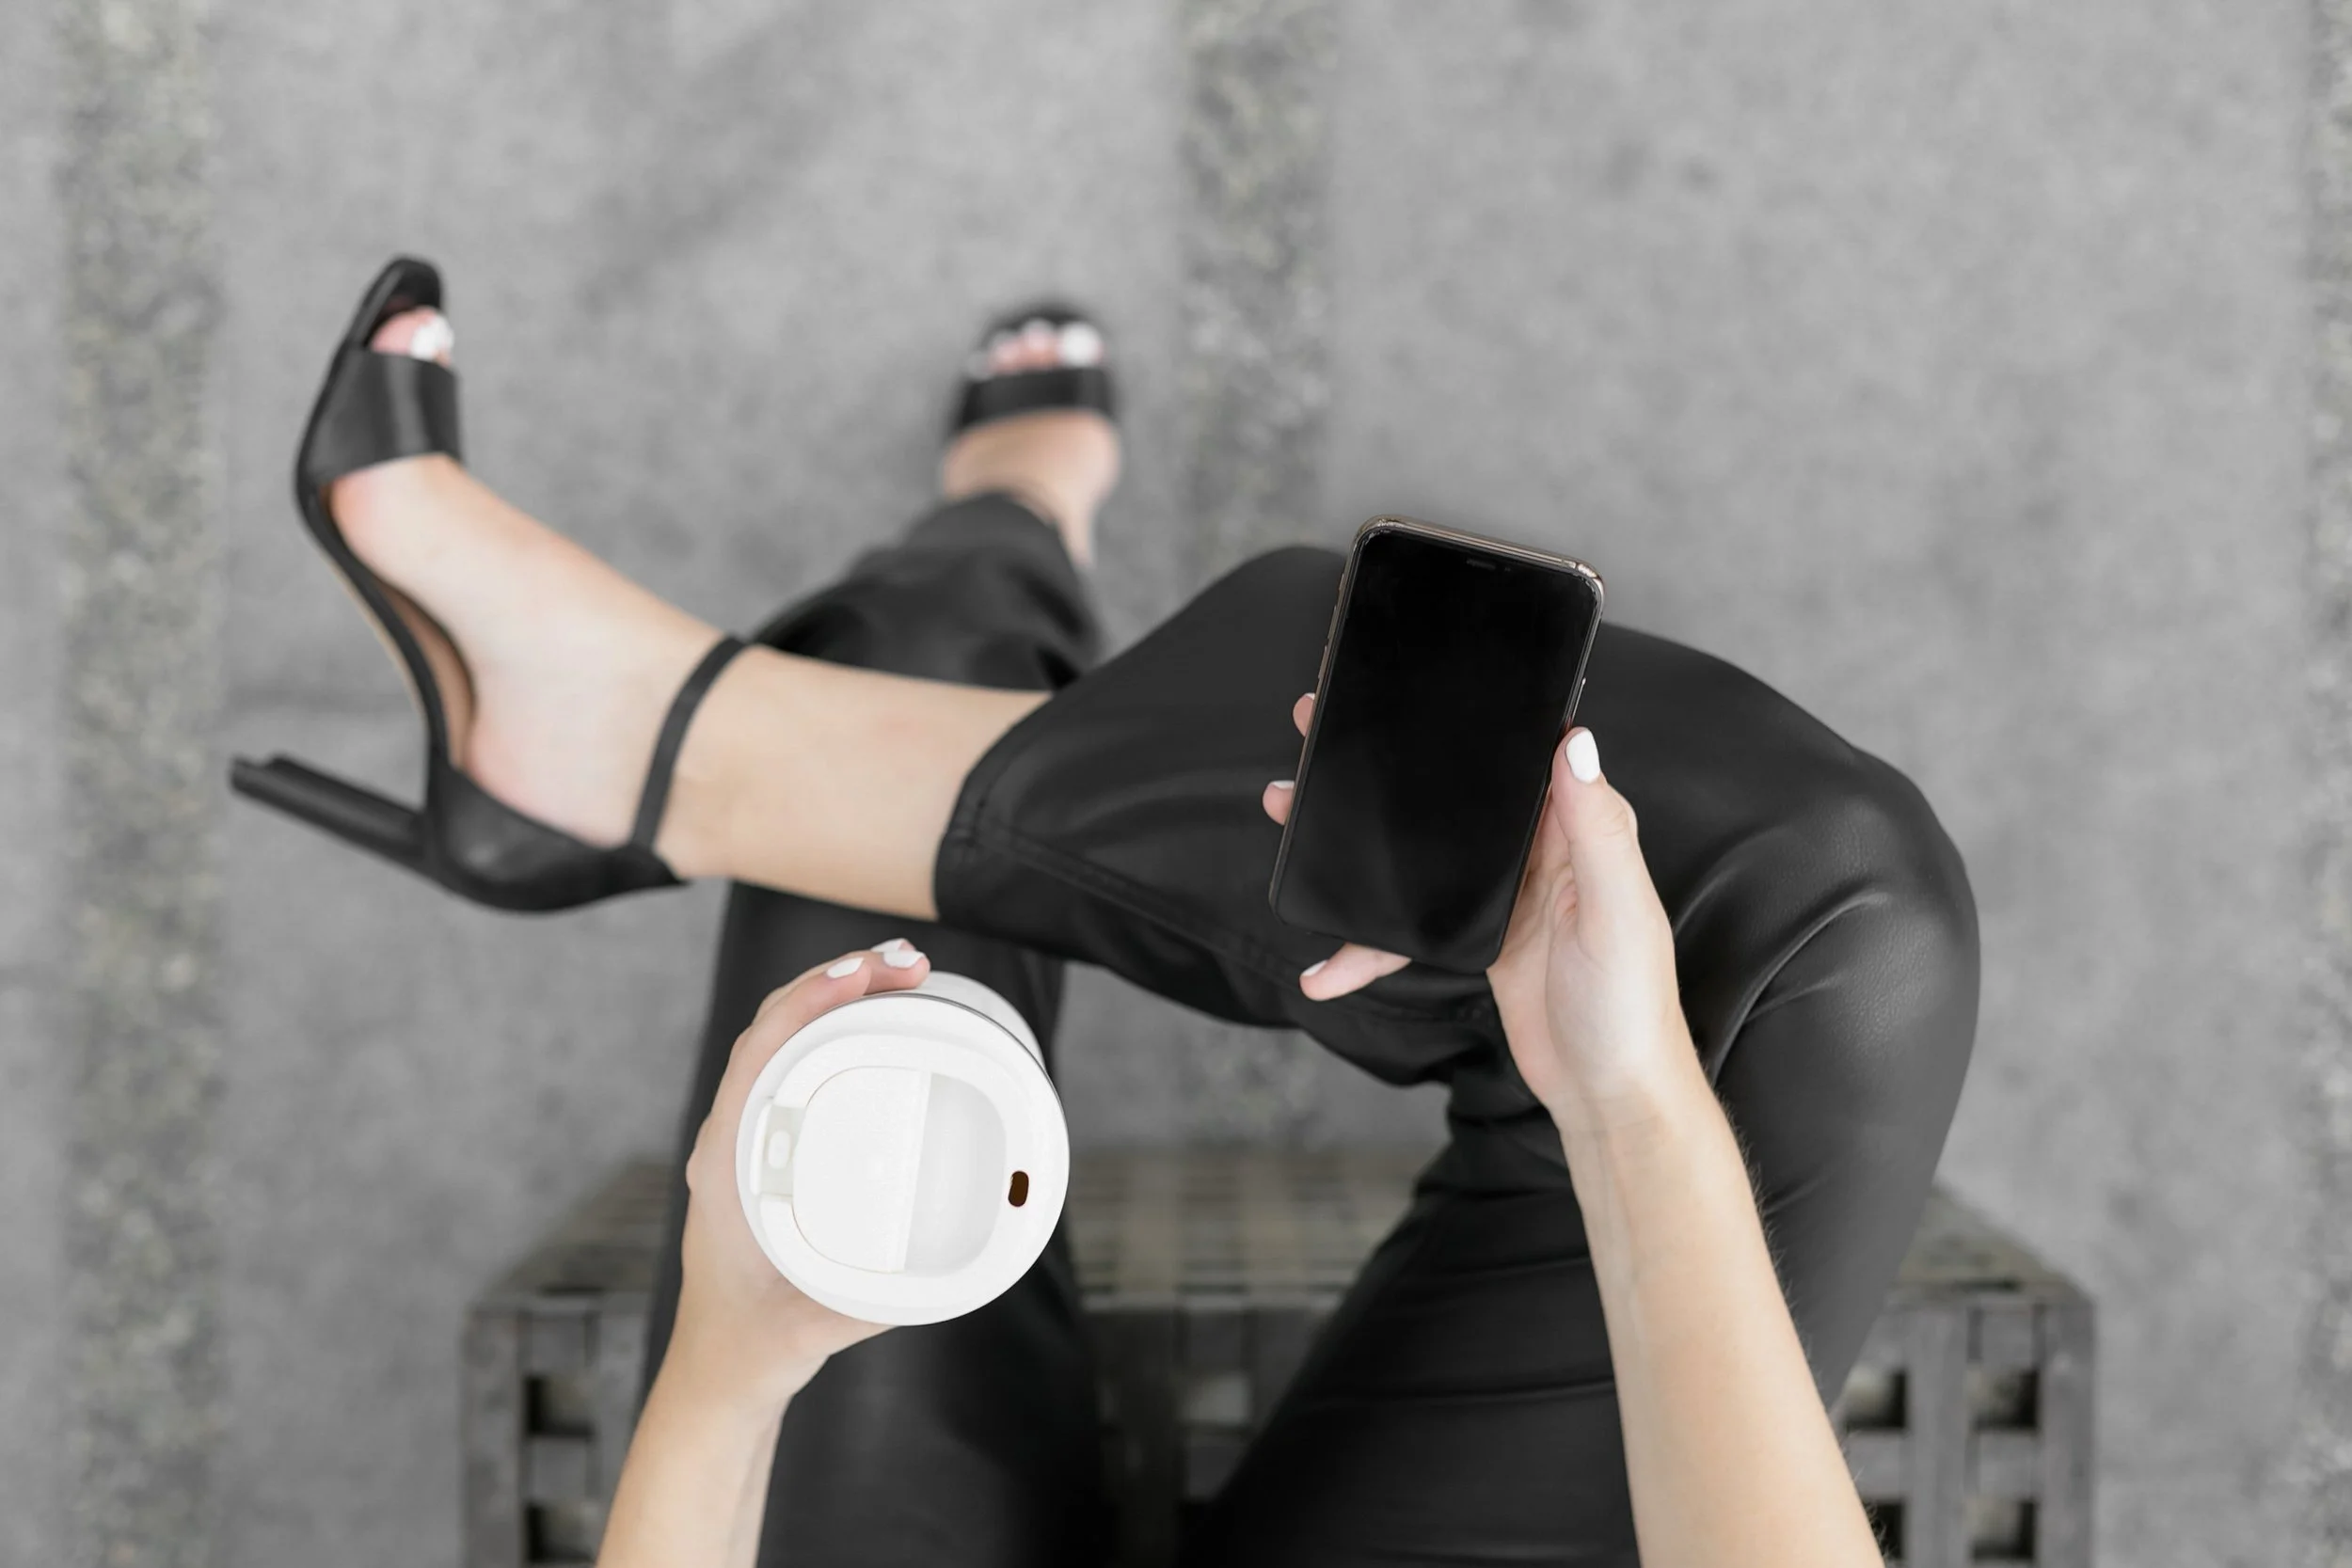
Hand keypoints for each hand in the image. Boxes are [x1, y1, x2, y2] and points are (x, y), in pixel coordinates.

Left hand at [663, 941, 934, 1411]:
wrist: (720, 1370)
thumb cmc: (749, 1345)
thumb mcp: (800, 1333)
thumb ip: (851, 1316)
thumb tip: (920, 1286)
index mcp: (724, 1165)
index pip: (756, 1055)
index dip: (804, 1003)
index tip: (859, 973)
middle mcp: (732, 1139)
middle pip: (774, 1029)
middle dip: (835, 979)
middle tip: (907, 963)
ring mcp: (751, 1139)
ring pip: (787, 1040)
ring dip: (838, 996)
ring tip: (903, 973)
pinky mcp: (775, 1147)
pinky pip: (801, 1067)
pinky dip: (838, 1030)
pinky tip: (880, 1021)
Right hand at [1263, 701, 1691, 1130]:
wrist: (1611, 1094)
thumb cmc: (1633, 1005)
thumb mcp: (1619, 911)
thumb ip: (1597, 829)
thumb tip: (1575, 742)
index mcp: (1578, 830)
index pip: (1520, 755)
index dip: (1469, 720)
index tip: (1409, 686)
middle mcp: (1539, 853)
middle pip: (1453, 796)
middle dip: (1384, 770)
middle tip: (1322, 730)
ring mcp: (1502, 897)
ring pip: (1417, 855)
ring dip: (1355, 844)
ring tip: (1293, 814)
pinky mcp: (1476, 941)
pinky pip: (1408, 929)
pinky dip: (1366, 946)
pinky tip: (1327, 965)